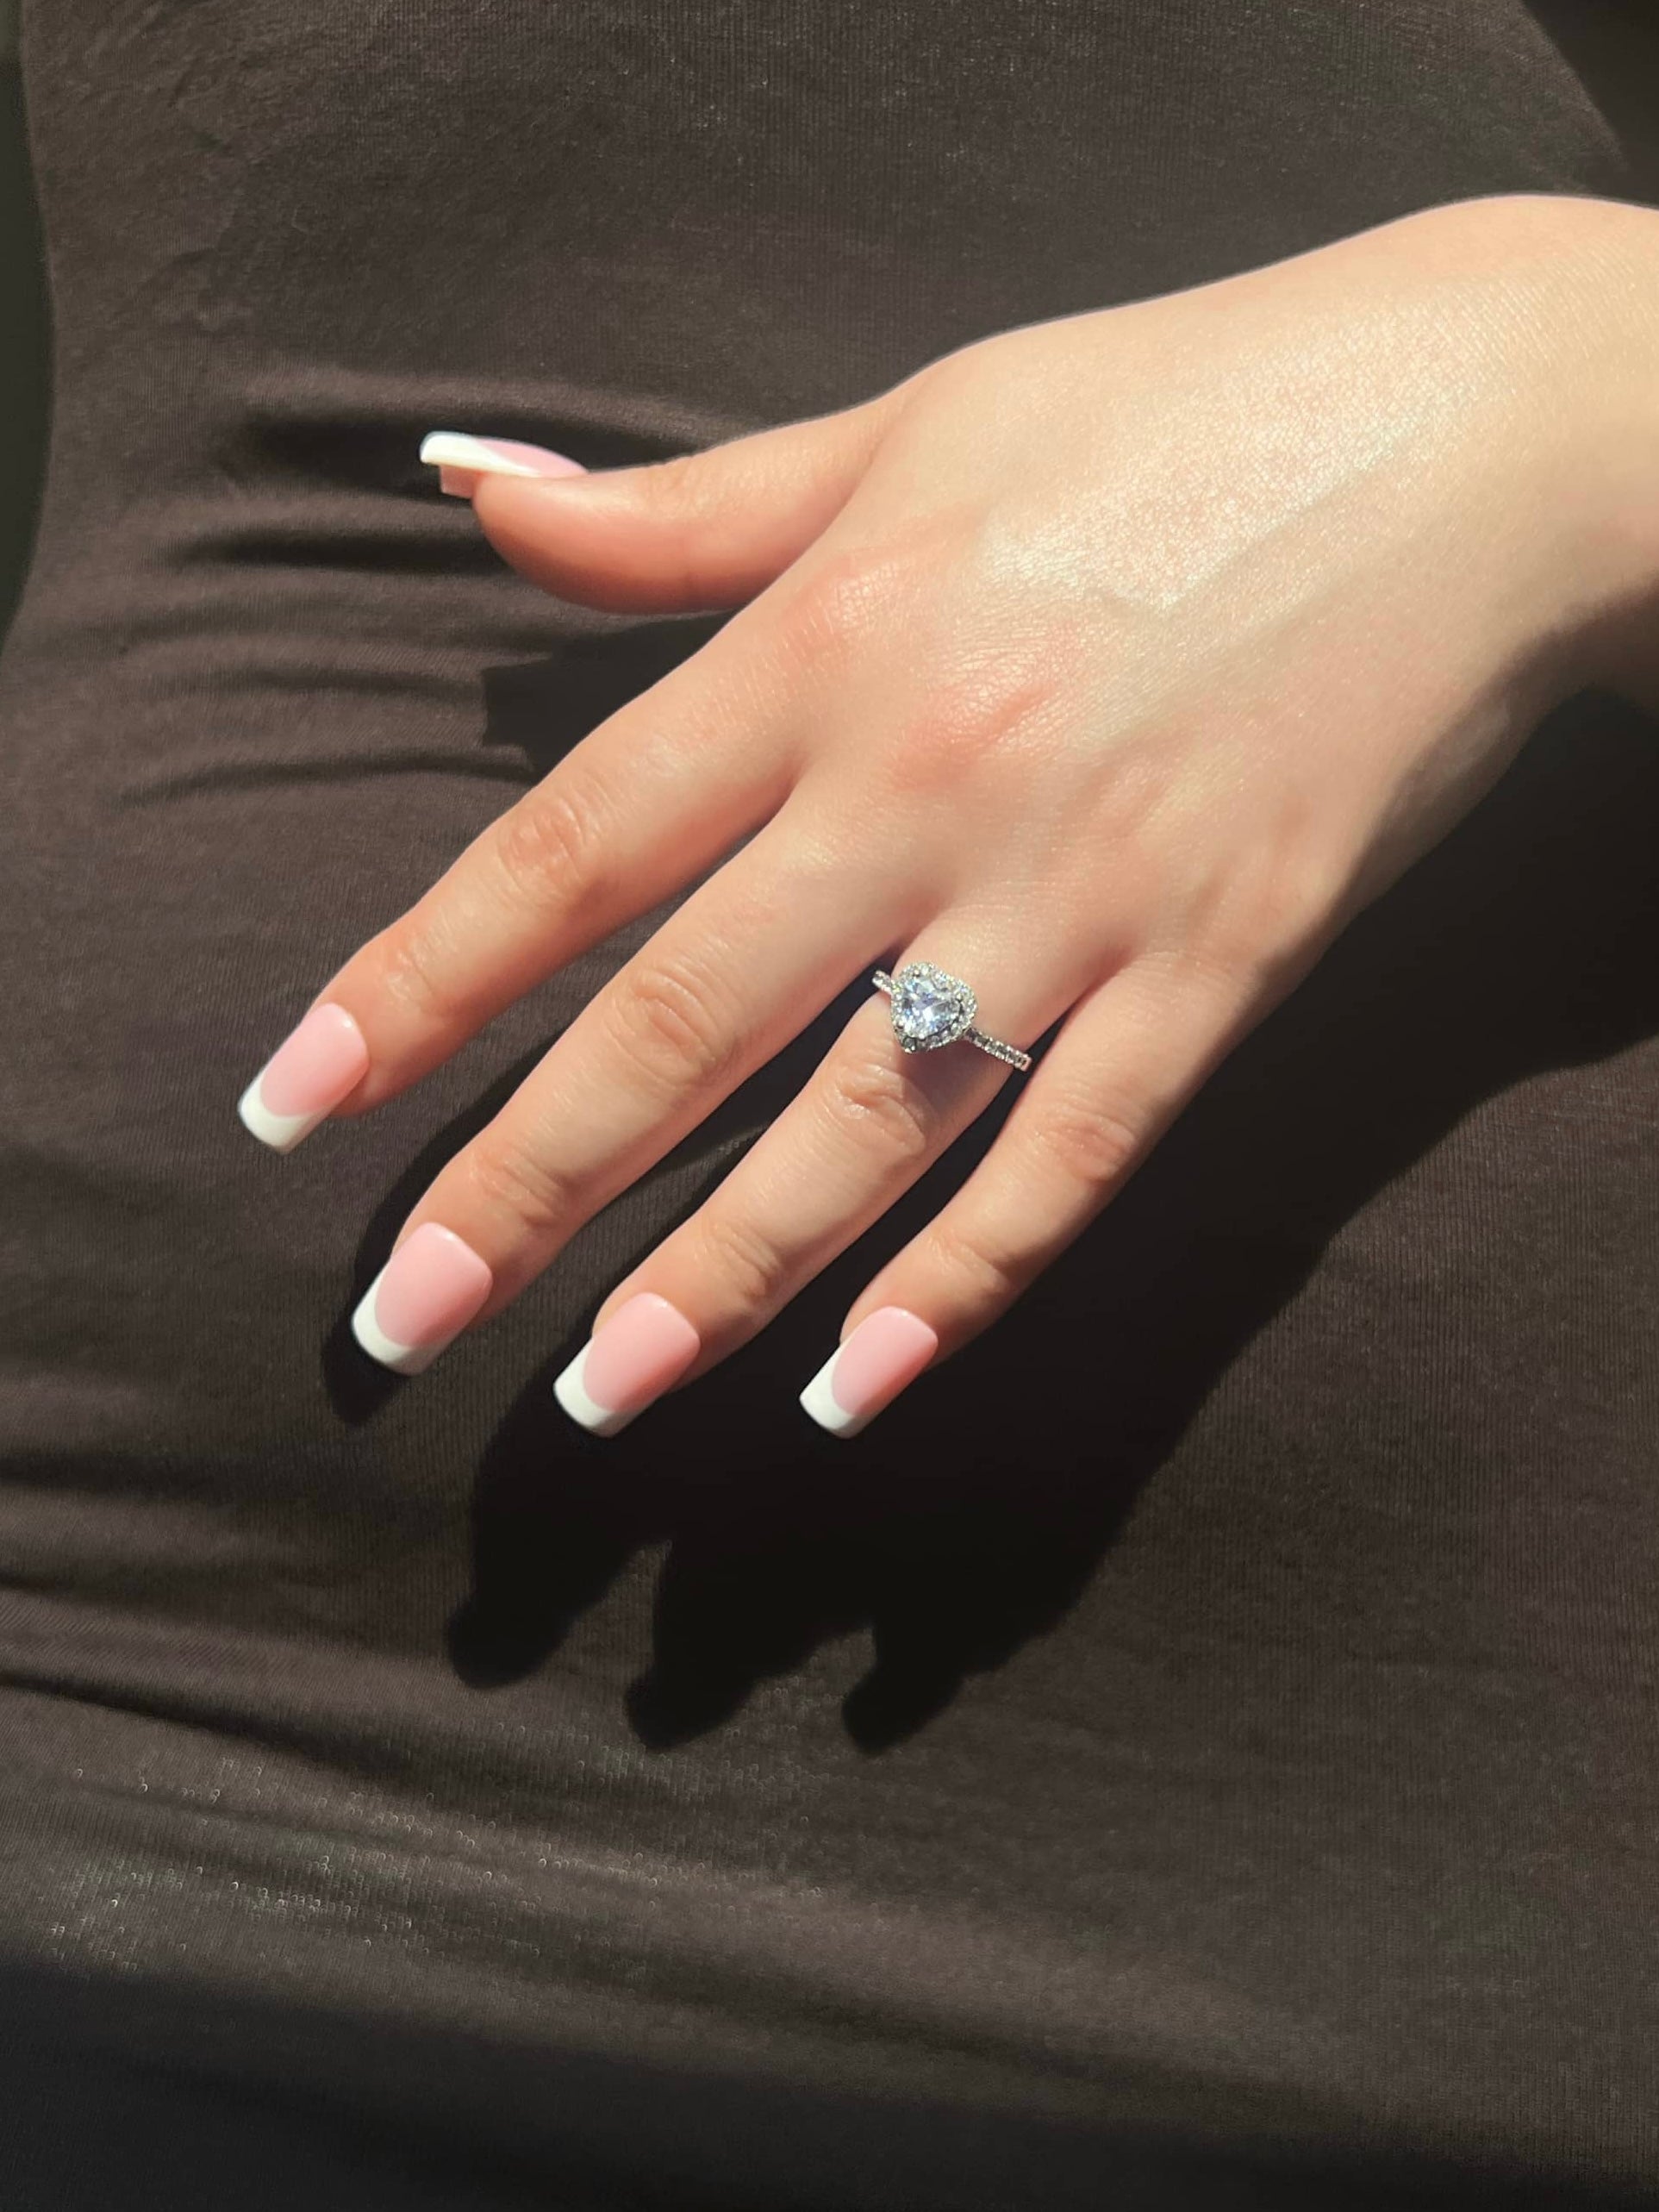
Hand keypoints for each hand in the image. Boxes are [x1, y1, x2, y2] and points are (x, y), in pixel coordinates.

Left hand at [238, 190, 1658, 1435]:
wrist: (1477, 435)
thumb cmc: (1171, 415)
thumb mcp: (907, 427)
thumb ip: (685, 509)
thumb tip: (481, 497)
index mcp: (829, 642)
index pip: (569, 850)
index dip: (418, 987)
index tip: (296, 1107)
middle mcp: (931, 785)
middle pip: (680, 1022)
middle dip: (524, 1187)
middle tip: (400, 1324)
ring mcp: (1084, 895)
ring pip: (863, 1129)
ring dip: (717, 1278)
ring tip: (602, 1390)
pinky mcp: (1225, 968)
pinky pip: (1076, 1159)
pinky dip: (968, 1280)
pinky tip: (864, 1384)